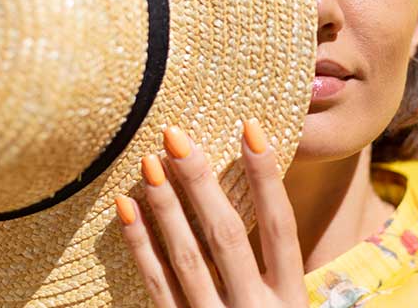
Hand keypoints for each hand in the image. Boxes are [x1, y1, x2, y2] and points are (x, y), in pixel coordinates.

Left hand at [114, 119, 307, 306]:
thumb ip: (279, 270)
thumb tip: (268, 200)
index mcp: (290, 301)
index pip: (280, 227)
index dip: (266, 178)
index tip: (250, 127)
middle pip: (226, 236)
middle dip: (201, 184)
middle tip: (175, 137)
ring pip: (186, 259)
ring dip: (165, 208)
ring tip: (148, 163)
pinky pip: (157, 289)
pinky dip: (140, 248)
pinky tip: (127, 211)